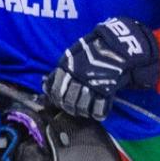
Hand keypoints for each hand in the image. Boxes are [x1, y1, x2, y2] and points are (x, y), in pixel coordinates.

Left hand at [43, 16, 159, 120]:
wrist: (113, 47)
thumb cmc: (89, 51)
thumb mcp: (69, 58)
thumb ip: (58, 73)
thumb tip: (46, 87)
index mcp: (66, 70)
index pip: (56, 92)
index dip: (57, 100)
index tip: (59, 102)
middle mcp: (77, 79)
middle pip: (68, 102)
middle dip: (69, 108)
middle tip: (72, 108)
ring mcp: (92, 85)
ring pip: (82, 108)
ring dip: (82, 111)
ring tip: (83, 110)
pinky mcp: (107, 91)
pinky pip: (99, 109)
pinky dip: (97, 113)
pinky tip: (96, 112)